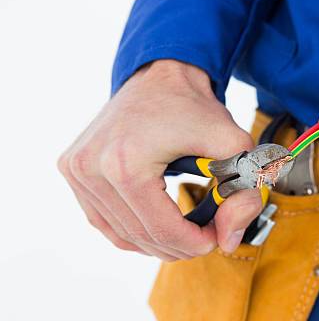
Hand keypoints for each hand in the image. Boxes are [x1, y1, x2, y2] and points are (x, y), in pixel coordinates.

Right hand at [58, 60, 260, 259]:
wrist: (159, 75)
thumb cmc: (194, 108)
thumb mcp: (233, 144)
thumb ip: (243, 193)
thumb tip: (229, 241)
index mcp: (124, 163)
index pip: (162, 230)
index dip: (195, 243)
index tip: (217, 237)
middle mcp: (91, 168)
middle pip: (140, 236)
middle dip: (179, 245)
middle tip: (206, 235)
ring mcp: (76, 169)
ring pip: (119, 234)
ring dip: (156, 242)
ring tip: (185, 231)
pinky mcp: (72, 169)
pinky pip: (103, 220)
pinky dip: (132, 230)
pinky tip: (157, 225)